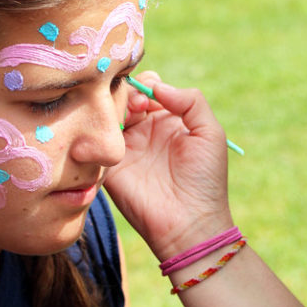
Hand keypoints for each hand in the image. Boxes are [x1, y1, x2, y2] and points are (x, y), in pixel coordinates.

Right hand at [104, 71, 233, 260]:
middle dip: (130, 92)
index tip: (152, 92)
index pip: (152, 88)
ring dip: (116, 106)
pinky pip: (96, 138)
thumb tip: (158, 87)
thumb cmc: (205, 178)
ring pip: (110, 112)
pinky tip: (113, 127)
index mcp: (170, 119)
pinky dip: (100, 126)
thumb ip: (191, 101)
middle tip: (140, 104)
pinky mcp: (109, 163)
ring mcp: (126, 145)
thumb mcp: (210, 133)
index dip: (149, 84)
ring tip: (131, 114)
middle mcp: (146, 129)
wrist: (189, 222)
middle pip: (127, 96)